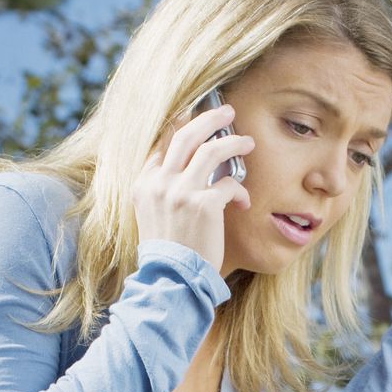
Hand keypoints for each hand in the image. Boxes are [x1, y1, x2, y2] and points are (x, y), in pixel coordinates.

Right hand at [131, 102, 253, 271]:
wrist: (171, 279)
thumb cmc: (168, 252)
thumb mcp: (151, 215)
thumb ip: (162, 189)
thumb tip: (185, 167)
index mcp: (144, 183)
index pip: (163, 143)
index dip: (182, 126)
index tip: (196, 118)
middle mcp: (160, 183)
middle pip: (186, 135)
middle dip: (209, 119)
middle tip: (227, 112)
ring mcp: (181, 192)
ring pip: (211, 150)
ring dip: (233, 142)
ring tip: (248, 142)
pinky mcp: (204, 206)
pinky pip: (229, 184)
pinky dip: (240, 190)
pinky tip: (243, 202)